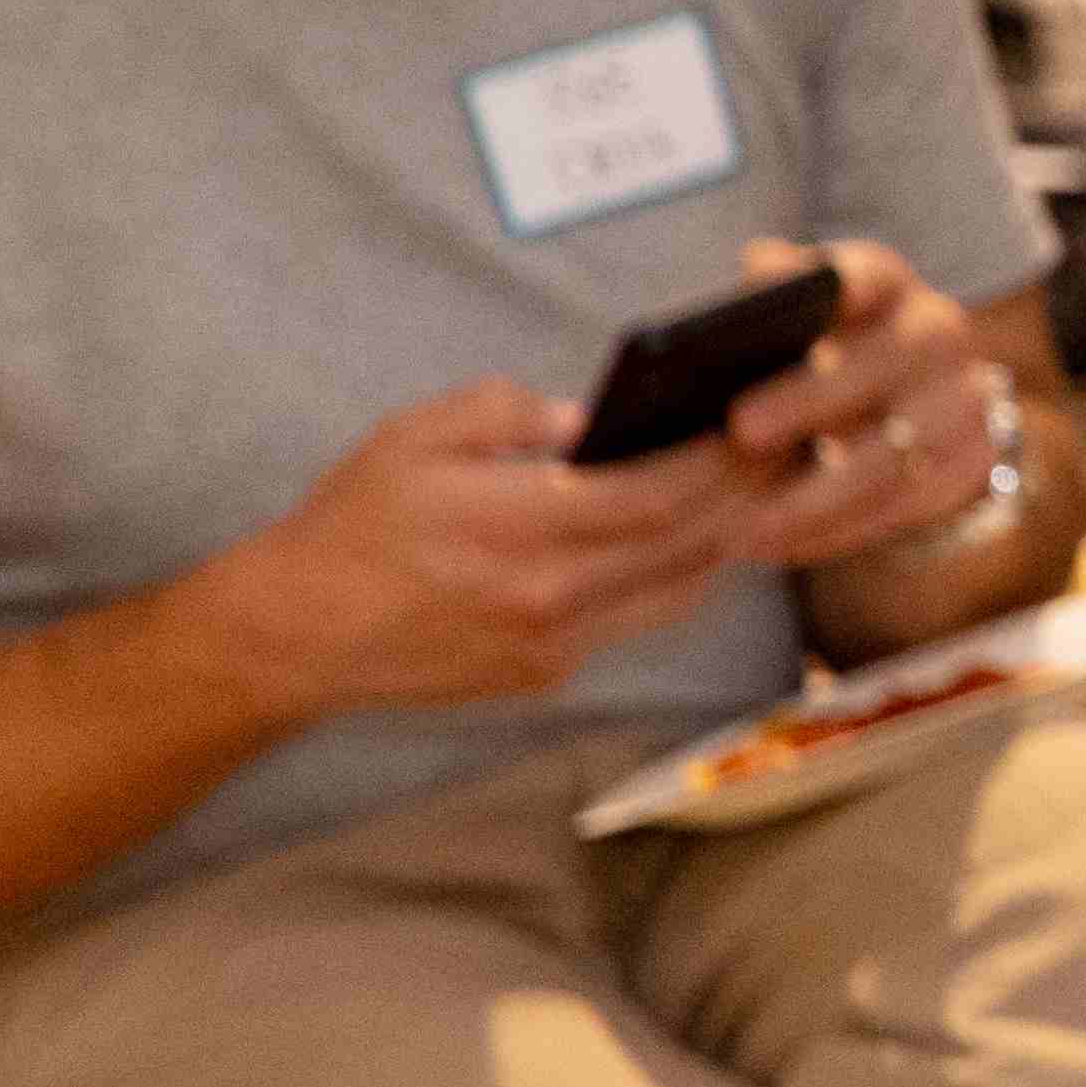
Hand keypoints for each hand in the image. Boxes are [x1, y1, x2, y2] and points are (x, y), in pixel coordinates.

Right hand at [202, 381, 772, 718]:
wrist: (294, 634)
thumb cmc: (350, 524)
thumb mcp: (412, 437)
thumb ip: (506, 412)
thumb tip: (592, 417)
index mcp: (518, 530)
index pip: (658, 495)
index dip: (721, 462)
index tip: (760, 423)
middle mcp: (548, 597)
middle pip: (688, 547)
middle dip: (748, 496)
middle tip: (790, 450)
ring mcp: (552, 645)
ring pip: (676, 591)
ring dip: (725, 540)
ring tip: (758, 488)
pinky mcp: (546, 674)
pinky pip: (634, 620)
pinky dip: (672, 576)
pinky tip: (689, 537)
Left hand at [709, 244, 1017, 572]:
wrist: (911, 410)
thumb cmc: (813, 361)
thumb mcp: (788, 324)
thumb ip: (760, 305)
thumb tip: (736, 293)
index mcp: (884, 284)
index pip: (864, 273)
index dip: (828, 287)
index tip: (769, 310)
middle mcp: (937, 331)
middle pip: (884, 360)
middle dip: (811, 398)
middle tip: (742, 434)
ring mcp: (966, 397)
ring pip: (897, 451)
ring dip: (816, 495)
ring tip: (742, 528)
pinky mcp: (976, 458)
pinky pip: (909, 503)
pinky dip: (841, 529)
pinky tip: (781, 545)